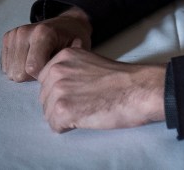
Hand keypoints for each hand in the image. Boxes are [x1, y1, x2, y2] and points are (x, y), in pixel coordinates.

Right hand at [1, 7, 91, 81]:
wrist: (67, 24)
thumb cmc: (73, 40)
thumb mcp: (76, 53)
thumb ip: (63, 66)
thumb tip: (54, 80)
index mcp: (43, 33)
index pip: (32, 68)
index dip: (43, 76)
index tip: (54, 69)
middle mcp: (24, 32)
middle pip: (19, 73)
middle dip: (33, 76)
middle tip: (46, 65)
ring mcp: (14, 34)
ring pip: (10, 72)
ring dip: (25, 72)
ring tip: (39, 61)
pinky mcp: (7, 38)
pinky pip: (6, 66)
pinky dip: (18, 67)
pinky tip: (29, 59)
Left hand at [37, 49, 166, 132]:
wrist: (138, 89)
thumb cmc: (122, 79)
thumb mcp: (91, 61)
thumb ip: (72, 67)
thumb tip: (62, 75)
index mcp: (63, 56)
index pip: (46, 80)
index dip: (62, 90)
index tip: (80, 91)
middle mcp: (56, 70)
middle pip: (45, 98)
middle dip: (61, 104)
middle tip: (86, 102)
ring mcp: (58, 90)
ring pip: (48, 113)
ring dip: (65, 117)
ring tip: (87, 110)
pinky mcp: (63, 110)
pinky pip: (55, 126)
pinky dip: (69, 127)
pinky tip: (86, 117)